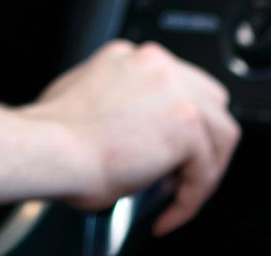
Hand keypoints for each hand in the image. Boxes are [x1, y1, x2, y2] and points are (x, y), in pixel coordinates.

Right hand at [23, 40, 239, 235]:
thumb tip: (128, 125)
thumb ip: (114, 98)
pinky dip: (191, 199)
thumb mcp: (81, 95)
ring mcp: (176, 92)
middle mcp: (157, 66)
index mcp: (131, 57)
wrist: (49, 149)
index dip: (176, 123)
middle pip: (210, 101)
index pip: (178, 86)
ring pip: (221, 135)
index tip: (167, 149)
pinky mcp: (187, 125)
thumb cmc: (53, 133)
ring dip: (204, 171)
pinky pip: (206, 171)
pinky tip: (170, 213)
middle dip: (203, 139)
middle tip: (182, 171)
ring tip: (180, 196)